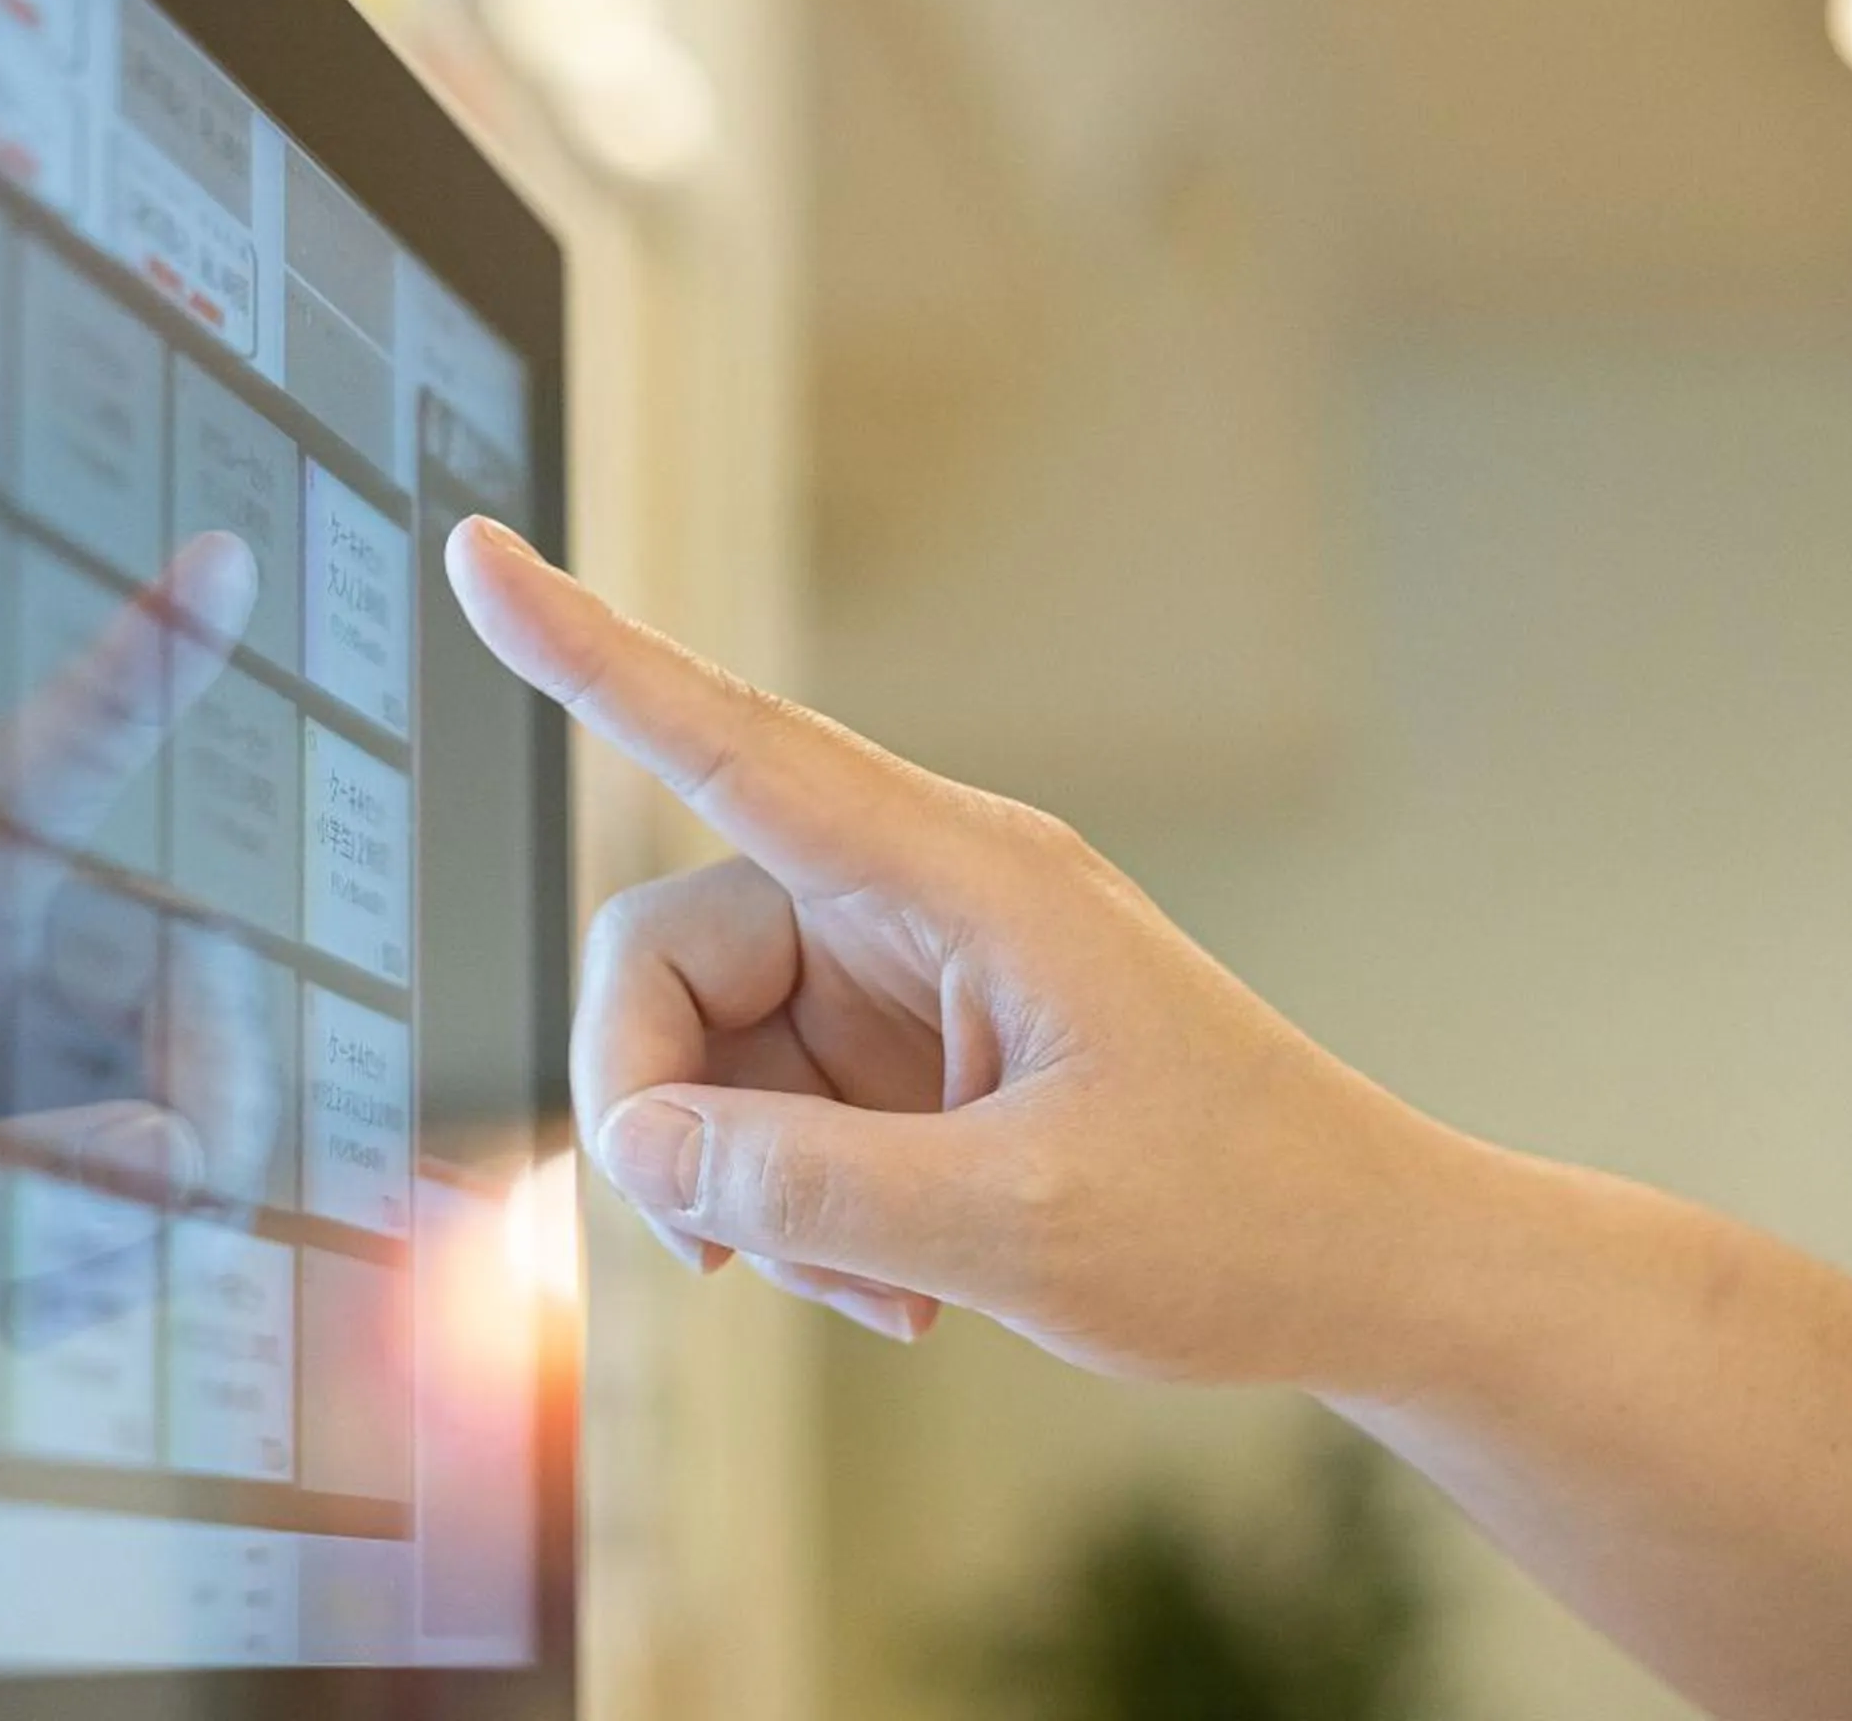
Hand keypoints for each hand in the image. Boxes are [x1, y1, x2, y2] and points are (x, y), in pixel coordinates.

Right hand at [446, 517, 1463, 1389]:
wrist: (1374, 1276)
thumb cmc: (1243, 1224)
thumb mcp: (1021, 1228)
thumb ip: (806, 1190)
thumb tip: (644, 1151)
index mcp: (959, 876)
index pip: (729, 739)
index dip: (587, 651)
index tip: (477, 557)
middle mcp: (912, 899)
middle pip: (671, 957)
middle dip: (664, 1116)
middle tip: (714, 1259)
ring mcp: (903, 977)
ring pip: (711, 1057)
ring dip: (749, 1195)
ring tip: (876, 1295)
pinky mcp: (905, 1055)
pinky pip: (770, 1117)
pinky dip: (795, 1215)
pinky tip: (898, 1289)